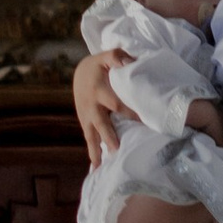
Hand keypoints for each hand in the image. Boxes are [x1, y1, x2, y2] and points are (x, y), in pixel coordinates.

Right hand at [73, 50, 131, 168]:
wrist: (80, 72)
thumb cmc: (99, 65)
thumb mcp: (108, 56)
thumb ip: (118, 57)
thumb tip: (131, 63)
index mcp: (99, 90)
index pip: (116, 104)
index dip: (128, 112)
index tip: (142, 122)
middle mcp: (92, 105)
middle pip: (101, 123)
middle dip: (109, 137)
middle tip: (117, 149)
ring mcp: (86, 116)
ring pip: (91, 135)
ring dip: (96, 150)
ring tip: (100, 166)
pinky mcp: (85, 122)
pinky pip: (88, 138)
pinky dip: (92, 152)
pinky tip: (96, 167)